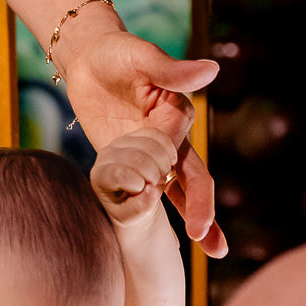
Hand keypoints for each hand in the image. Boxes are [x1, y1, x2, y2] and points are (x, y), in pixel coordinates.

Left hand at [61, 26, 225, 256]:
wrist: (90, 61)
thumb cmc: (117, 53)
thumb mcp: (141, 56)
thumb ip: (172, 70)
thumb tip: (211, 71)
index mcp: (178, 114)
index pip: (177, 142)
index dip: (167, 158)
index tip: (156, 170)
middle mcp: (173, 139)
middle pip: (193, 177)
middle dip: (201, 206)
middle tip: (202, 234)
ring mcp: (154, 155)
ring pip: (181, 193)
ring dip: (198, 220)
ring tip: (216, 251)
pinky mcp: (132, 164)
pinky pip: (147, 194)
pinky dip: (160, 216)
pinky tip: (174, 245)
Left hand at [91, 127, 178, 226]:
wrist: (133, 198)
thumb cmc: (129, 209)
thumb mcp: (132, 216)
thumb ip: (140, 207)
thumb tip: (152, 191)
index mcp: (100, 177)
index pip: (116, 173)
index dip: (136, 182)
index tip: (143, 189)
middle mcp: (106, 156)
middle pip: (136, 158)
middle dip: (154, 174)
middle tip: (157, 185)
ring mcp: (121, 142)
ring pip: (148, 144)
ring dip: (162, 163)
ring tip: (162, 176)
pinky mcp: (136, 135)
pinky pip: (156, 134)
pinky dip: (167, 148)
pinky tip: (171, 161)